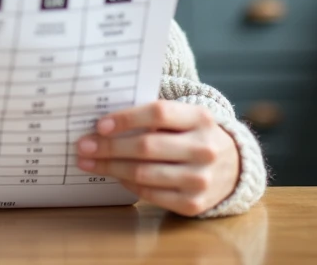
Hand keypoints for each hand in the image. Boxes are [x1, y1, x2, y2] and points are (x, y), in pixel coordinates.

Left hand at [75, 100, 239, 216]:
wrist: (234, 167)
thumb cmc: (194, 136)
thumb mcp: (185, 117)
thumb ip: (154, 116)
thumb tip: (103, 123)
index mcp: (201, 118)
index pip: (158, 113)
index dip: (126, 119)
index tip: (99, 125)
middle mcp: (204, 148)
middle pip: (146, 146)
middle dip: (108, 147)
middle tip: (83, 146)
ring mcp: (201, 178)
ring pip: (144, 173)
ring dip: (110, 167)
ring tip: (89, 163)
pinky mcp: (194, 203)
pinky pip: (150, 193)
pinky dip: (128, 184)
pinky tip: (115, 176)